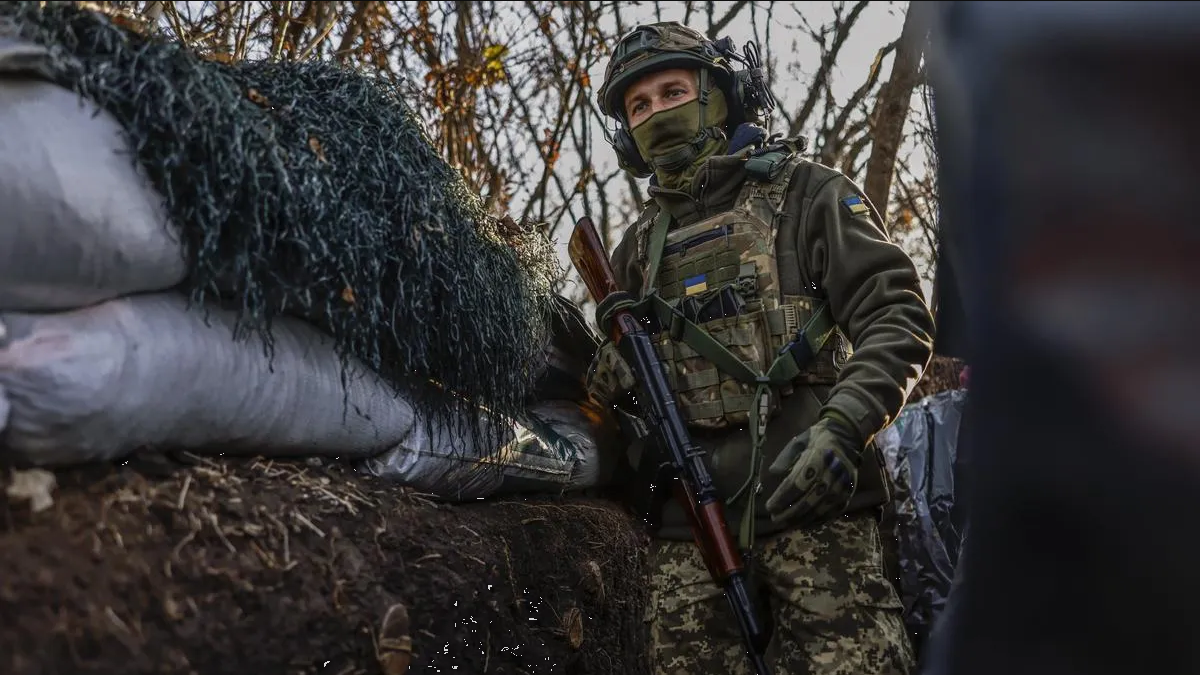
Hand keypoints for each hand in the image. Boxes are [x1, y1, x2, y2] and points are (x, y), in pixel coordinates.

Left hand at [765, 412, 864, 526]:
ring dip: (802, 519)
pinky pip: (832, 511)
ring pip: (820, 509)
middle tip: (775, 519)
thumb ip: (785, 458)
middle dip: (789, 513)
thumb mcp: (799, 441)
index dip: (782, 498)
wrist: (847, 436)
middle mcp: (830, 474)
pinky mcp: (848, 492)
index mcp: (816, 458)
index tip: (770, 507)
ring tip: (787, 524)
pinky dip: (818, 520)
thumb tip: (772, 473)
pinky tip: (805, 523)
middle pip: (808, 500)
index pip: (796, 484)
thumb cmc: (817, 439)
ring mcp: (841, 485)